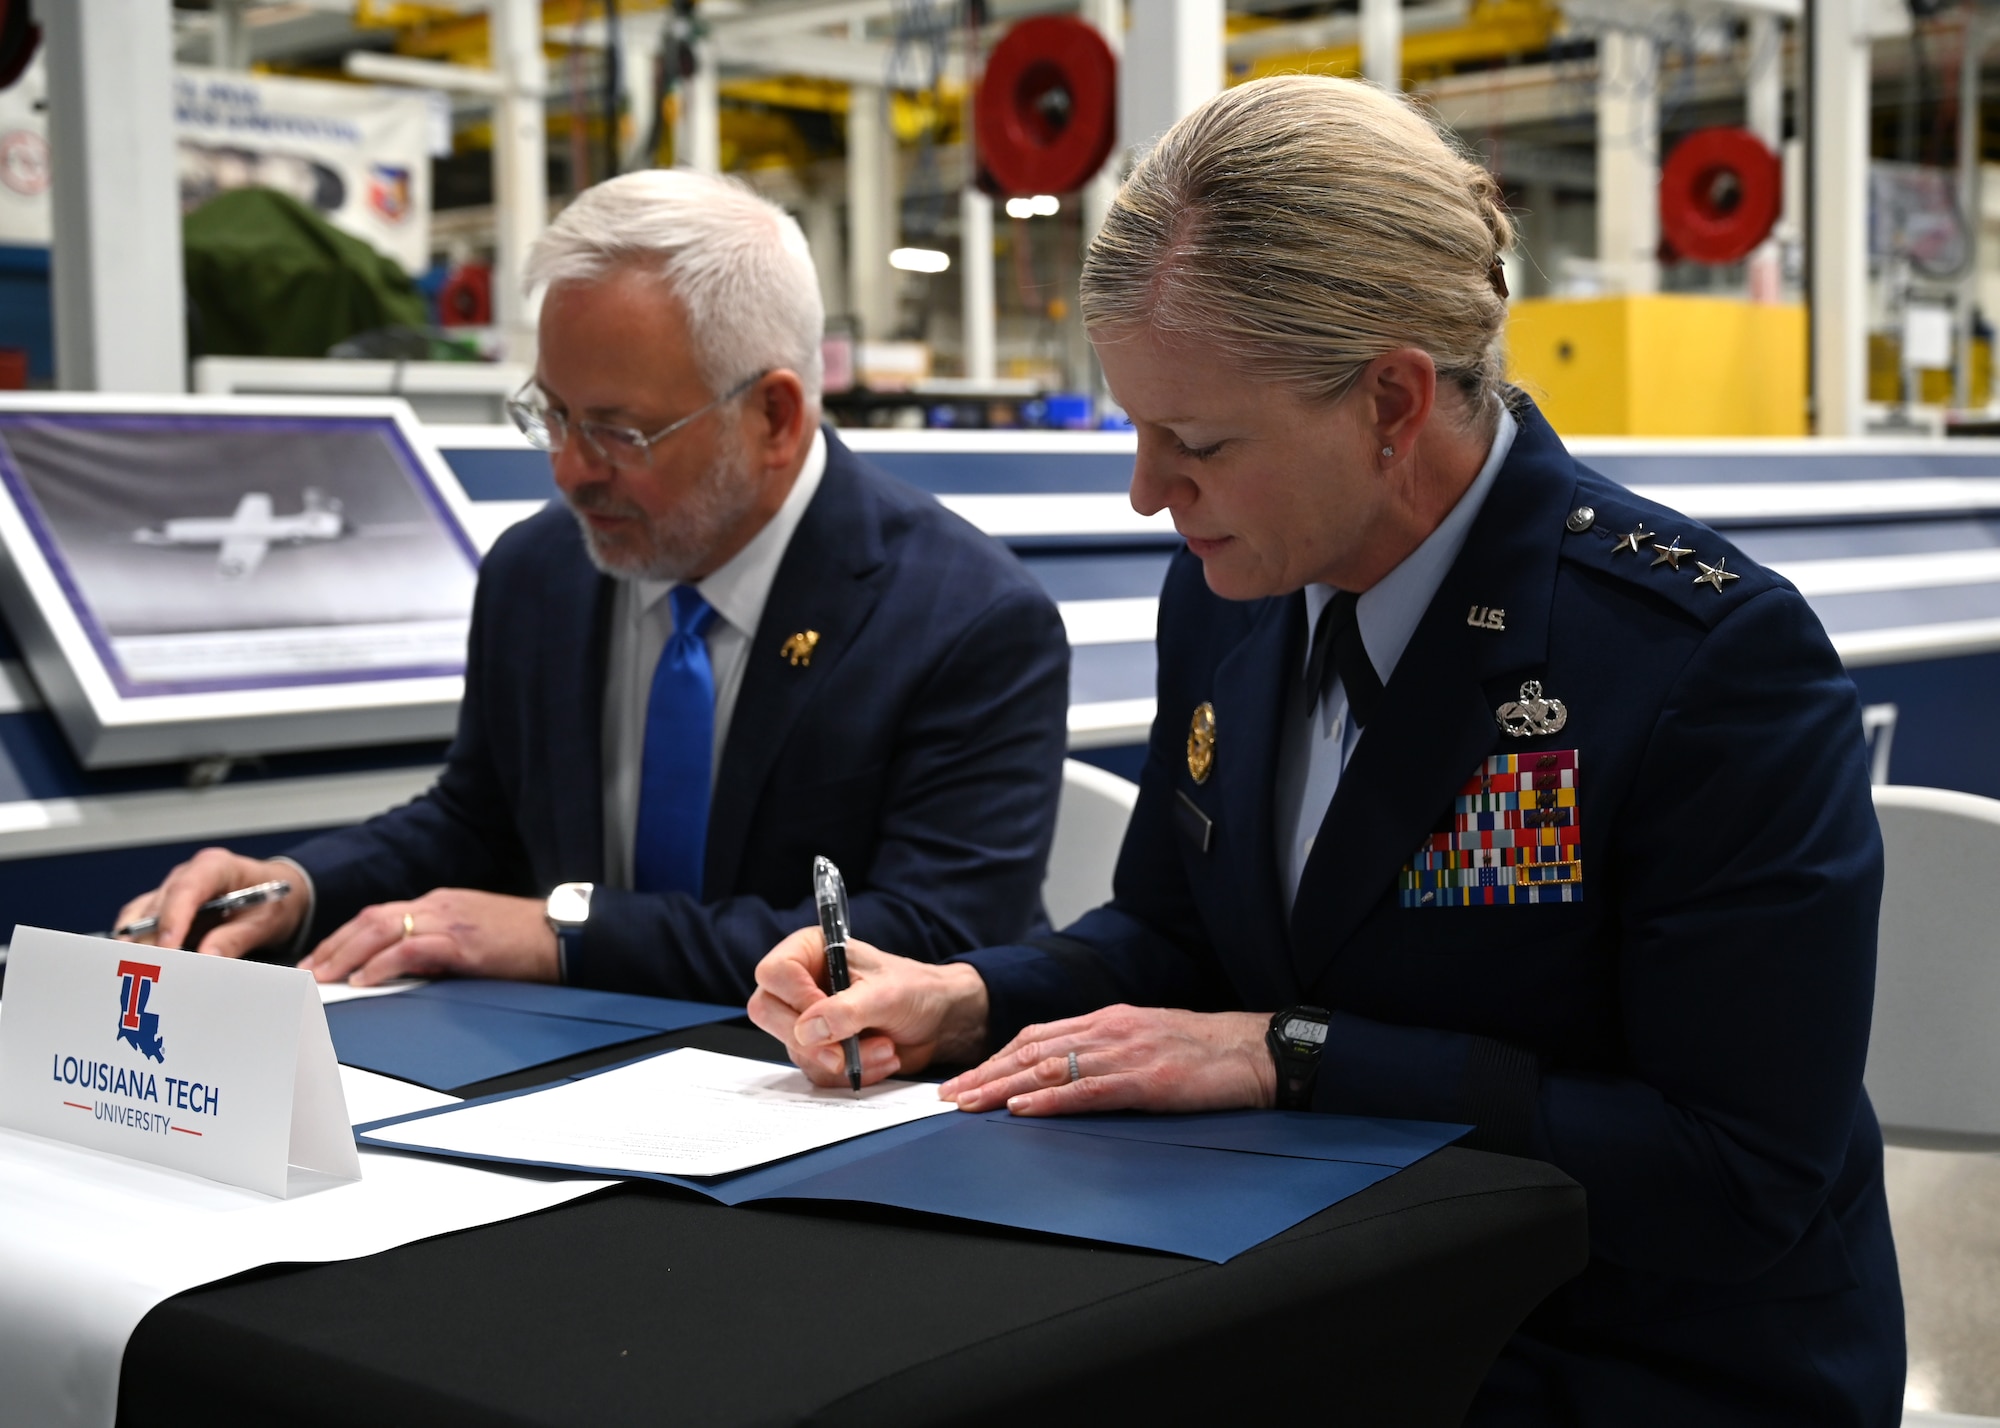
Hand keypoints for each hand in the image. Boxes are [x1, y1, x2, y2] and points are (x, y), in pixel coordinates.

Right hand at [114, 848, 304, 957]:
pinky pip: (140, 927)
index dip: (173, 918)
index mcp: (216, 867)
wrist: (279, 894)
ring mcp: (171, 891)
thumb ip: (236, 938)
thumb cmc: (274, 902)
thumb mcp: (265, 921)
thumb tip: (206, 957)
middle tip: (151, 972)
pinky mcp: (163, 909)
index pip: (186, 889)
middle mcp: (186, 875)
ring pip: (139, 916)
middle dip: (151, 940)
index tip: (167, 949)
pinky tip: (140, 969)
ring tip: (139, 975)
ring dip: (137, 945)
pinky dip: (139, 947)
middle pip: (157, 906)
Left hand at [298, 889, 557, 985]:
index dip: (345, 937)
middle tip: (308, 970)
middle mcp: (439, 906)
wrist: (563, 935)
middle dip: (334, 945)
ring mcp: (449, 921)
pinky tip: (364, 979)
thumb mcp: (474, 938)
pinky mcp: (462, 943)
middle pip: (371, 919)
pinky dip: (382, 964)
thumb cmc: (526, 940)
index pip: (380, 916)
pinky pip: (411, 949)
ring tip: (324, 976)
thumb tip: (405, 967)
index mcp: (442, 903)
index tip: (323, 959)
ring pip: (382, 929)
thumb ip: (439, 946)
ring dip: (346, 954)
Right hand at [748, 927, 989, 1088]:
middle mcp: (801, 984)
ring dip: (843, 1059)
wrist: (938, 1021)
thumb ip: (846, 1009)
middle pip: (768, 1013)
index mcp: (811, 951)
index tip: (828, 1017)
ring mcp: (806, 1020)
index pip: (774, 973)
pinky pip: (815, 1071)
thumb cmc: (915, 991)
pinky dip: (850, 1074)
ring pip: (795, 1049)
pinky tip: (880, 1060)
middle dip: (814, 1040)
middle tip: (846, 1051)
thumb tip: (805, 1030)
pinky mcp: (819, 1050)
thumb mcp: (885, 995)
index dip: (796, 999)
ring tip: (884, 1048)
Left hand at [939, 1006, 1276, 1116]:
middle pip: (1033, 1051)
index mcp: (1109, 1019)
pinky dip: (1050, 1101)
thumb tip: (1065, 1071)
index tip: (965, 1077)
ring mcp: (1128, 1053)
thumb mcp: (1147, 1040)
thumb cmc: (1207, 1052)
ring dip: (1004, 1088)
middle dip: (986, 1074)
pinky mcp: (1148, 1081)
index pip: (1037, 1035)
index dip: (996, 1057)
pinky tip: (1024, 1110)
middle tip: (949, 1094)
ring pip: (1051, 1069)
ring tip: (969, 1104)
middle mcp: (1110, 1030)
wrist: (1258, 1051)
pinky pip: (1088, 1091)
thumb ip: (1107, 1050)